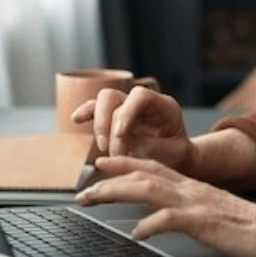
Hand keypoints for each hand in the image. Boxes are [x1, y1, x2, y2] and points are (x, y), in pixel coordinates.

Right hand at [70, 86, 196, 172]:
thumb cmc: (178, 156)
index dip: (126, 113)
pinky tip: (76, 119)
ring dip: (99, 126)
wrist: (178, 160)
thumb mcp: (171, 153)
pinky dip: (86, 113)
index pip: (140, 96)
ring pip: (102, 102)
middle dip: (107, 124)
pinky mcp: (115, 118)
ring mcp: (128, 108)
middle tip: (111, 150)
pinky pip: (96, 109)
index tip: (120, 135)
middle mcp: (144, 103)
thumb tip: (124, 140)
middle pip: (114, 96)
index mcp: (164, 106)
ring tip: (105, 149)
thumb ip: (148, 145)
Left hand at [75, 156, 255, 256]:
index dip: (126, 163)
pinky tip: (136, 233)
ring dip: (118, 191)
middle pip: (145, 174)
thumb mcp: (213, 213)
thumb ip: (190, 209)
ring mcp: (198, 204)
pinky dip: (151, 224)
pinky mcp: (206, 223)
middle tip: (83, 183)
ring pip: (150, 189)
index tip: (102, 163)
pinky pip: (172, 220)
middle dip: (111, 176)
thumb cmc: (250, 229)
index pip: (154, 167)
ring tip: (94, 198)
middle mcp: (193, 190)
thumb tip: (165, 216)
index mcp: (194, 187)